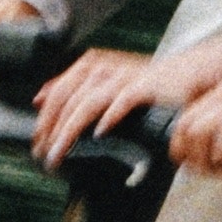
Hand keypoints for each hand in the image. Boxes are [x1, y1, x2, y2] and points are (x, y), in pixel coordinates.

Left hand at [29, 41, 162, 157]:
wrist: (184, 74)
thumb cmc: (141, 83)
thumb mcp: (102, 81)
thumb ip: (71, 87)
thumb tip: (39, 98)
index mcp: (89, 67)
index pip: (57, 93)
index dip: (44, 119)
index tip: (37, 143)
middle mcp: (103, 69)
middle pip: (68, 100)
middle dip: (52, 130)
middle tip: (45, 155)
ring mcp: (123, 77)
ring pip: (88, 103)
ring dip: (70, 131)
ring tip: (61, 152)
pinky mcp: (144, 87)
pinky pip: (122, 101)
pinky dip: (109, 117)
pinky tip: (99, 134)